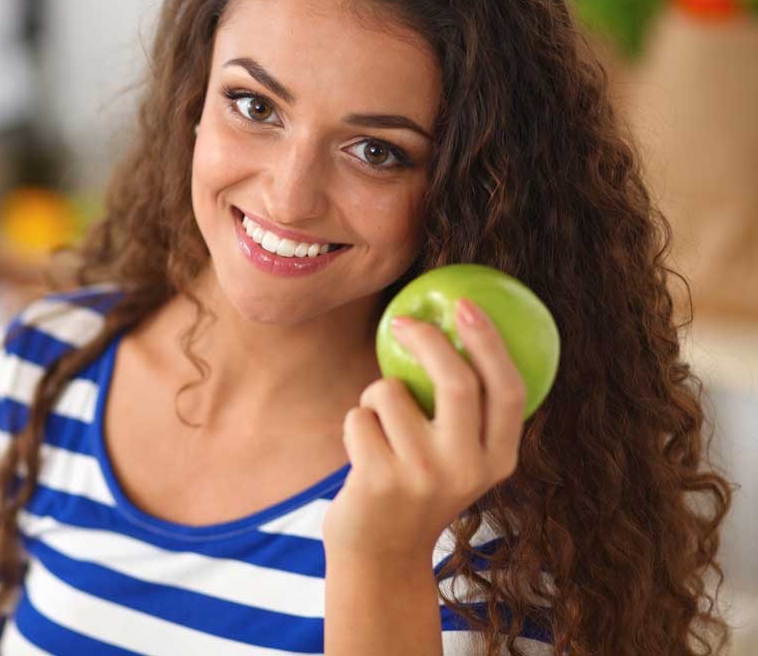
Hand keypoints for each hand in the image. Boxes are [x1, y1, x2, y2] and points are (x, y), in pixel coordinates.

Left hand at [322, 298, 526, 560]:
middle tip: (404, 321)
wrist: (380, 556)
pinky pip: (359, 416)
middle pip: (457, 381)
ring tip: (378, 426)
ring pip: (391, 391)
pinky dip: (355, 423)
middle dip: (429, 339)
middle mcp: (468, 469)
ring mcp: (423, 476)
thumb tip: (455, 325)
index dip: (489, 341)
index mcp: (498, 460)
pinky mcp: (379, 480)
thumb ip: (467, 413)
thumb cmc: (417, 487)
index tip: (465, 304)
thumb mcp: (458, 460)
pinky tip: (362, 454)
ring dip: (374, 395)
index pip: (508, 389)